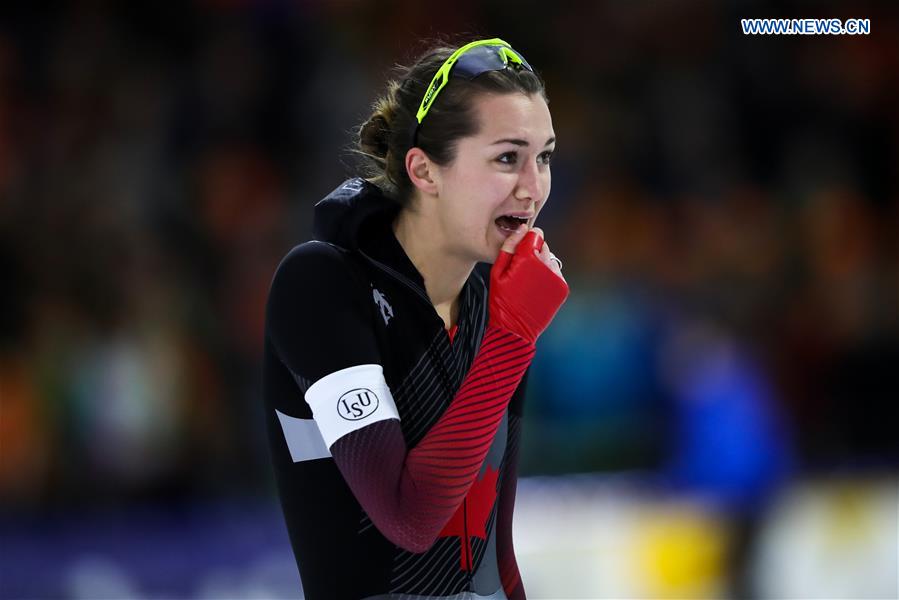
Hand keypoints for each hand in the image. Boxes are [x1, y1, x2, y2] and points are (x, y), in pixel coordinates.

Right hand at [488, 225, 569, 343]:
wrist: (515, 330)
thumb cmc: (501, 302)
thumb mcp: (496, 272)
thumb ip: (509, 247)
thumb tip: (521, 229)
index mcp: (528, 259)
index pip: (534, 234)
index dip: (526, 239)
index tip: (520, 247)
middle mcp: (546, 266)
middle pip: (543, 246)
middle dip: (533, 252)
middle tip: (521, 270)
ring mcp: (556, 277)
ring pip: (550, 259)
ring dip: (541, 264)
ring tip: (528, 281)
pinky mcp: (562, 287)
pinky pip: (555, 273)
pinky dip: (547, 276)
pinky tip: (535, 288)